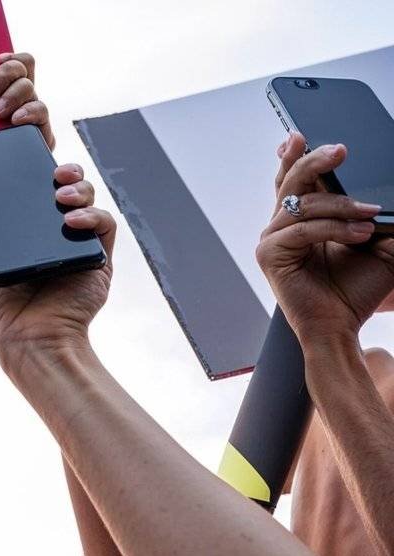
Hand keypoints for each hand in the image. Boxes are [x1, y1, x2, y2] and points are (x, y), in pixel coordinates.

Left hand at [0, 52, 51, 147]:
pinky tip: (16, 120)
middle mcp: (21, 96)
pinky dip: (29, 112)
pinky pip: (41, 111)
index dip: (9, 57)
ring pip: (28, 88)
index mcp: (5, 89)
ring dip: (11, 96)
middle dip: (2, 76)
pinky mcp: (41, 130)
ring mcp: (32, 111)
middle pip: (21, 69)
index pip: (16, 63)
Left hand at [0, 164, 117, 367]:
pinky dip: (91, 216)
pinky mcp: (96, 255)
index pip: (30, 180)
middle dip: (61, 164)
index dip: (31, 154)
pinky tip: (71, 221)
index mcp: (22, 224)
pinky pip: (103, 224)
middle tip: (49, 166)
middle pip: (62, 180)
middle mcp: (50, 226)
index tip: (21, 138)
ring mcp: (75, 238)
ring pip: (85, 195)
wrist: (27, 342)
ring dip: (76, 186)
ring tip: (58, 194)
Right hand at [258, 135, 393, 343]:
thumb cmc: (356, 289)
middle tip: (340, 151)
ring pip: (302, 202)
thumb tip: (392, 192)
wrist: (341, 326)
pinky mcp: (269, 254)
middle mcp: (283, 224)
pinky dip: (333, 229)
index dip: (295, 152)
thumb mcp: (379, 242)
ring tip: (371, 216)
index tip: (303, 132)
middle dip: (315, 160)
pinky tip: (358, 235)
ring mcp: (272, 238)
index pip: (296, 177)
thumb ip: (378, 215)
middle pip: (292, 179)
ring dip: (342, 205)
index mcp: (303, 217)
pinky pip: (302, 229)